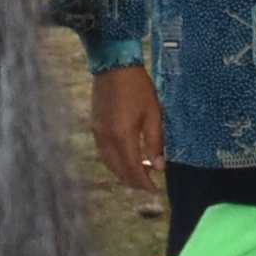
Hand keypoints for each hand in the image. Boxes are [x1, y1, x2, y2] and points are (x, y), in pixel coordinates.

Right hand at [90, 59, 167, 190]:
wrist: (114, 66)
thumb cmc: (138, 88)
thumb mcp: (153, 114)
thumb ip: (156, 142)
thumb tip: (160, 166)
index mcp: (124, 136)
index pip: (133, 169)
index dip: (143, 182)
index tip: (154, 189)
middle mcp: (107, 139)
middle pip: (119, 170)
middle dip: (133, 181)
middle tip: (147, 185)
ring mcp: (98, 133)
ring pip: (109, 163)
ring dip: (123, 172)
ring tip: (138, 174)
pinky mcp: (95, 127)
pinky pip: (104, 152)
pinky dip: (115, 161)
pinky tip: (125, 159)